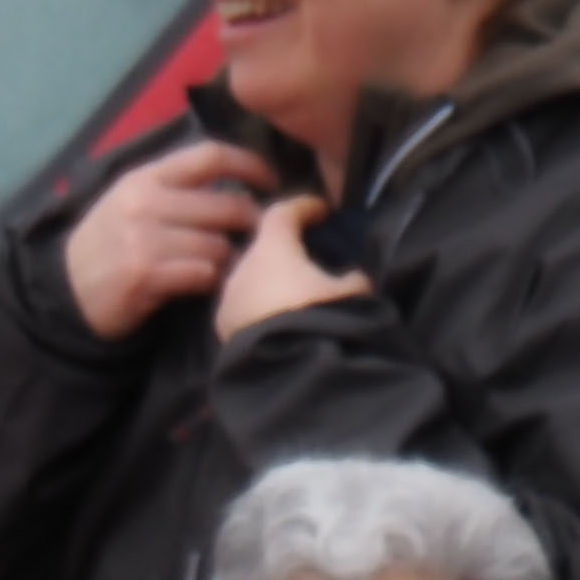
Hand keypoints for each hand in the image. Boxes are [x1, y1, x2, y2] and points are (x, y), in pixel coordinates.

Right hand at [64, 137, 272, 339]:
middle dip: (251, 222)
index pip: (209, 156)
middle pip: (225, 205)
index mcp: (145, 176)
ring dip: (232, 259)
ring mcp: (144, 238)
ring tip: (230, 266)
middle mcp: (145, 202)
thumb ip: (175, 187)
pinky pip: (204, 275)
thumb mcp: (132, 200)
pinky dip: (215, 281)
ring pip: (219, 245)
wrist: (69, 291)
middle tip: (259, 236)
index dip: (249, 165)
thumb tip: (233, 179)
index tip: (271, 182)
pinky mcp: (146, 275)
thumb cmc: (110, 244)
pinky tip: (210, 285)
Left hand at [213, 188, 372, 341]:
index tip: (321, 210)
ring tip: (293, 299)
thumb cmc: (320, 321)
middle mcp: (242, 265)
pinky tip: (276, 324)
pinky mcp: (224, 330)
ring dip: (271, 285)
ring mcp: (228, 298)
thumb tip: (355, 278)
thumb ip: (354, 282)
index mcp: (272, 247)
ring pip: (251, 281)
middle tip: (307, 260)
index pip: (283, 212)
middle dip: (284, 252)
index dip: (304, 207)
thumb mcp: (352, 298)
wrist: (287, 372)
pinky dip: (260, 311)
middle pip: (263, 248)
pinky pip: (244, 311)